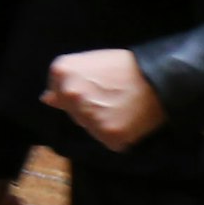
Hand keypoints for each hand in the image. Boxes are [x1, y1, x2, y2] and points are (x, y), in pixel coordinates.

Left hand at [42, 50, 164, 151]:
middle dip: (88, 108)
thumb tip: (46, 100)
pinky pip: (108, 140)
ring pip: (89, 127)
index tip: (95, 86)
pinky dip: (118, 135)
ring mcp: (88, 115)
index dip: (78, 92)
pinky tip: (128, 120)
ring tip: (121, 107)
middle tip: (111, 97)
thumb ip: (65, 81)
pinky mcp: (108, 135)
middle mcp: (70, 94)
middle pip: (73, 111)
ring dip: (102, 123)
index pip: (57, 93)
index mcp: (62, 71)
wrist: (157, 79)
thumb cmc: (123, 67)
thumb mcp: (90, 63)